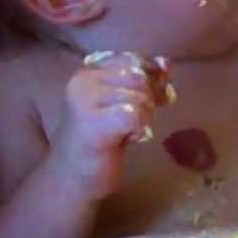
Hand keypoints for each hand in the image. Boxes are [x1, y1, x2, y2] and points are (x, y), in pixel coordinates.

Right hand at [51, 55, 166, 200]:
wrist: (71, 178)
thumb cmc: (100, 140)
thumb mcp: (123, 102)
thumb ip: (144, 81)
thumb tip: (167, 63)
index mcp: (89, 70)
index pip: (134, 60)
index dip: (151, 78)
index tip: (154, 98)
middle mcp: (84, 80)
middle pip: (139, 77)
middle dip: (149, 99)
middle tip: (138, 121)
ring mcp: (85, 101)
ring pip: (139, 96)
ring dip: (144, 116)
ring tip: (129, 131)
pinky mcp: (92, 123)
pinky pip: (135, 115)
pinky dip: (139, 128)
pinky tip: (129, 138)